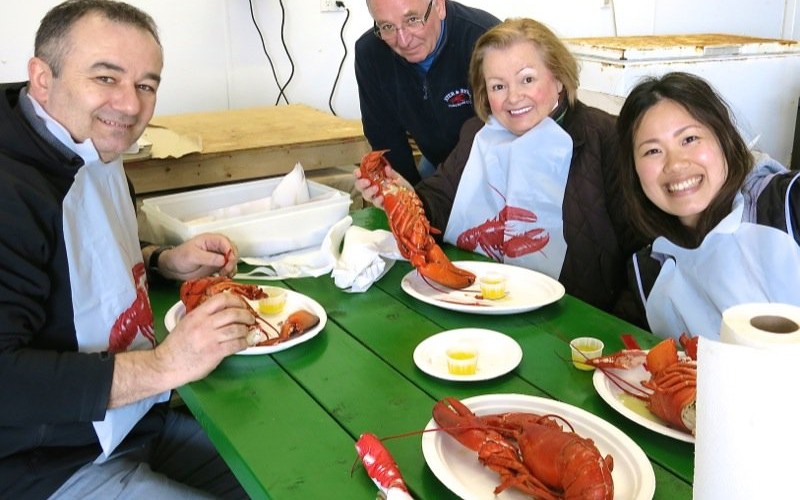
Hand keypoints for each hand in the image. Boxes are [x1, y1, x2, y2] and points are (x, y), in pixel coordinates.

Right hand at [109, 292, 252, 406]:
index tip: (242, 304)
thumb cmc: (177, 345)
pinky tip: (245, 343)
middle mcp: (205, 324)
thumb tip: (224, 311)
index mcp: (197, 314)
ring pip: (237, 328)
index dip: (236, 300)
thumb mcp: (187, 323)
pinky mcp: (215, 352)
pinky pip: (236, 344)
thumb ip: (203, 316)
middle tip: (250, 319)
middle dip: (246, 315)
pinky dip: (244, 343)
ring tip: (248, 332)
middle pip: (233, 313)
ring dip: (246, 330)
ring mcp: (211, 338)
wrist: (167, 365)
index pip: (221, 299)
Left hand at [158, 233, 238, 279]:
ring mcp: (218, 257)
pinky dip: (229, 273)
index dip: (230, 252)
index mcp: (211, 240)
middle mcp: (216, 247)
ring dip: (232, 268)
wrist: (173, 268)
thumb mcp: (192, 256)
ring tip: (225, 275)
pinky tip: (225, 277)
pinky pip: (228, 268)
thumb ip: (208, 257)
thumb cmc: (180, 257)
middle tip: (226, 270)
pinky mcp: (217, 266)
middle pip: (233, 251)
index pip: (226, 243)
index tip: (228, 263)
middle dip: (232, 261)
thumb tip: (223, 260)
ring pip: (232, 260)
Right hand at [352, 165, 412, 209]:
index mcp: (373, 179)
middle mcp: (372, 188)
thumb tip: (387, 168)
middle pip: (360, 187)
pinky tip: (381, 197)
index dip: (357, 174)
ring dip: (369, 192)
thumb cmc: (402, 186)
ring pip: (366, 196)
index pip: (361, 176)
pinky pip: (376, 204)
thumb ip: (392, 173)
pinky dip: (377, 200)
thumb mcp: (398, 177)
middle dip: (361, 183)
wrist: (412, 197)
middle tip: (367, 181)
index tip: (358, 172)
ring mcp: (376, 197)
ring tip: (376, 188)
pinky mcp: (381, 205)